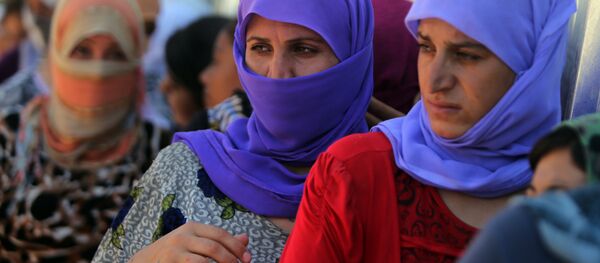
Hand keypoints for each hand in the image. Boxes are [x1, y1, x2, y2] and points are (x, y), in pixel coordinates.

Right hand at [129, 222, 251, 262]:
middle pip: (213, 247)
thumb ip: (219, 240)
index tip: (248, 258)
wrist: (143, 261)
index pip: (220, 234)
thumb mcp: (195, 241)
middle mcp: (182, 236)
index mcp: (192, 227)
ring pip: (202, 262)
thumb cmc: (175, 252)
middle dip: (231, 259)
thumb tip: (245, 239)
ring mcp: (174, 252)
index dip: (236, 247)